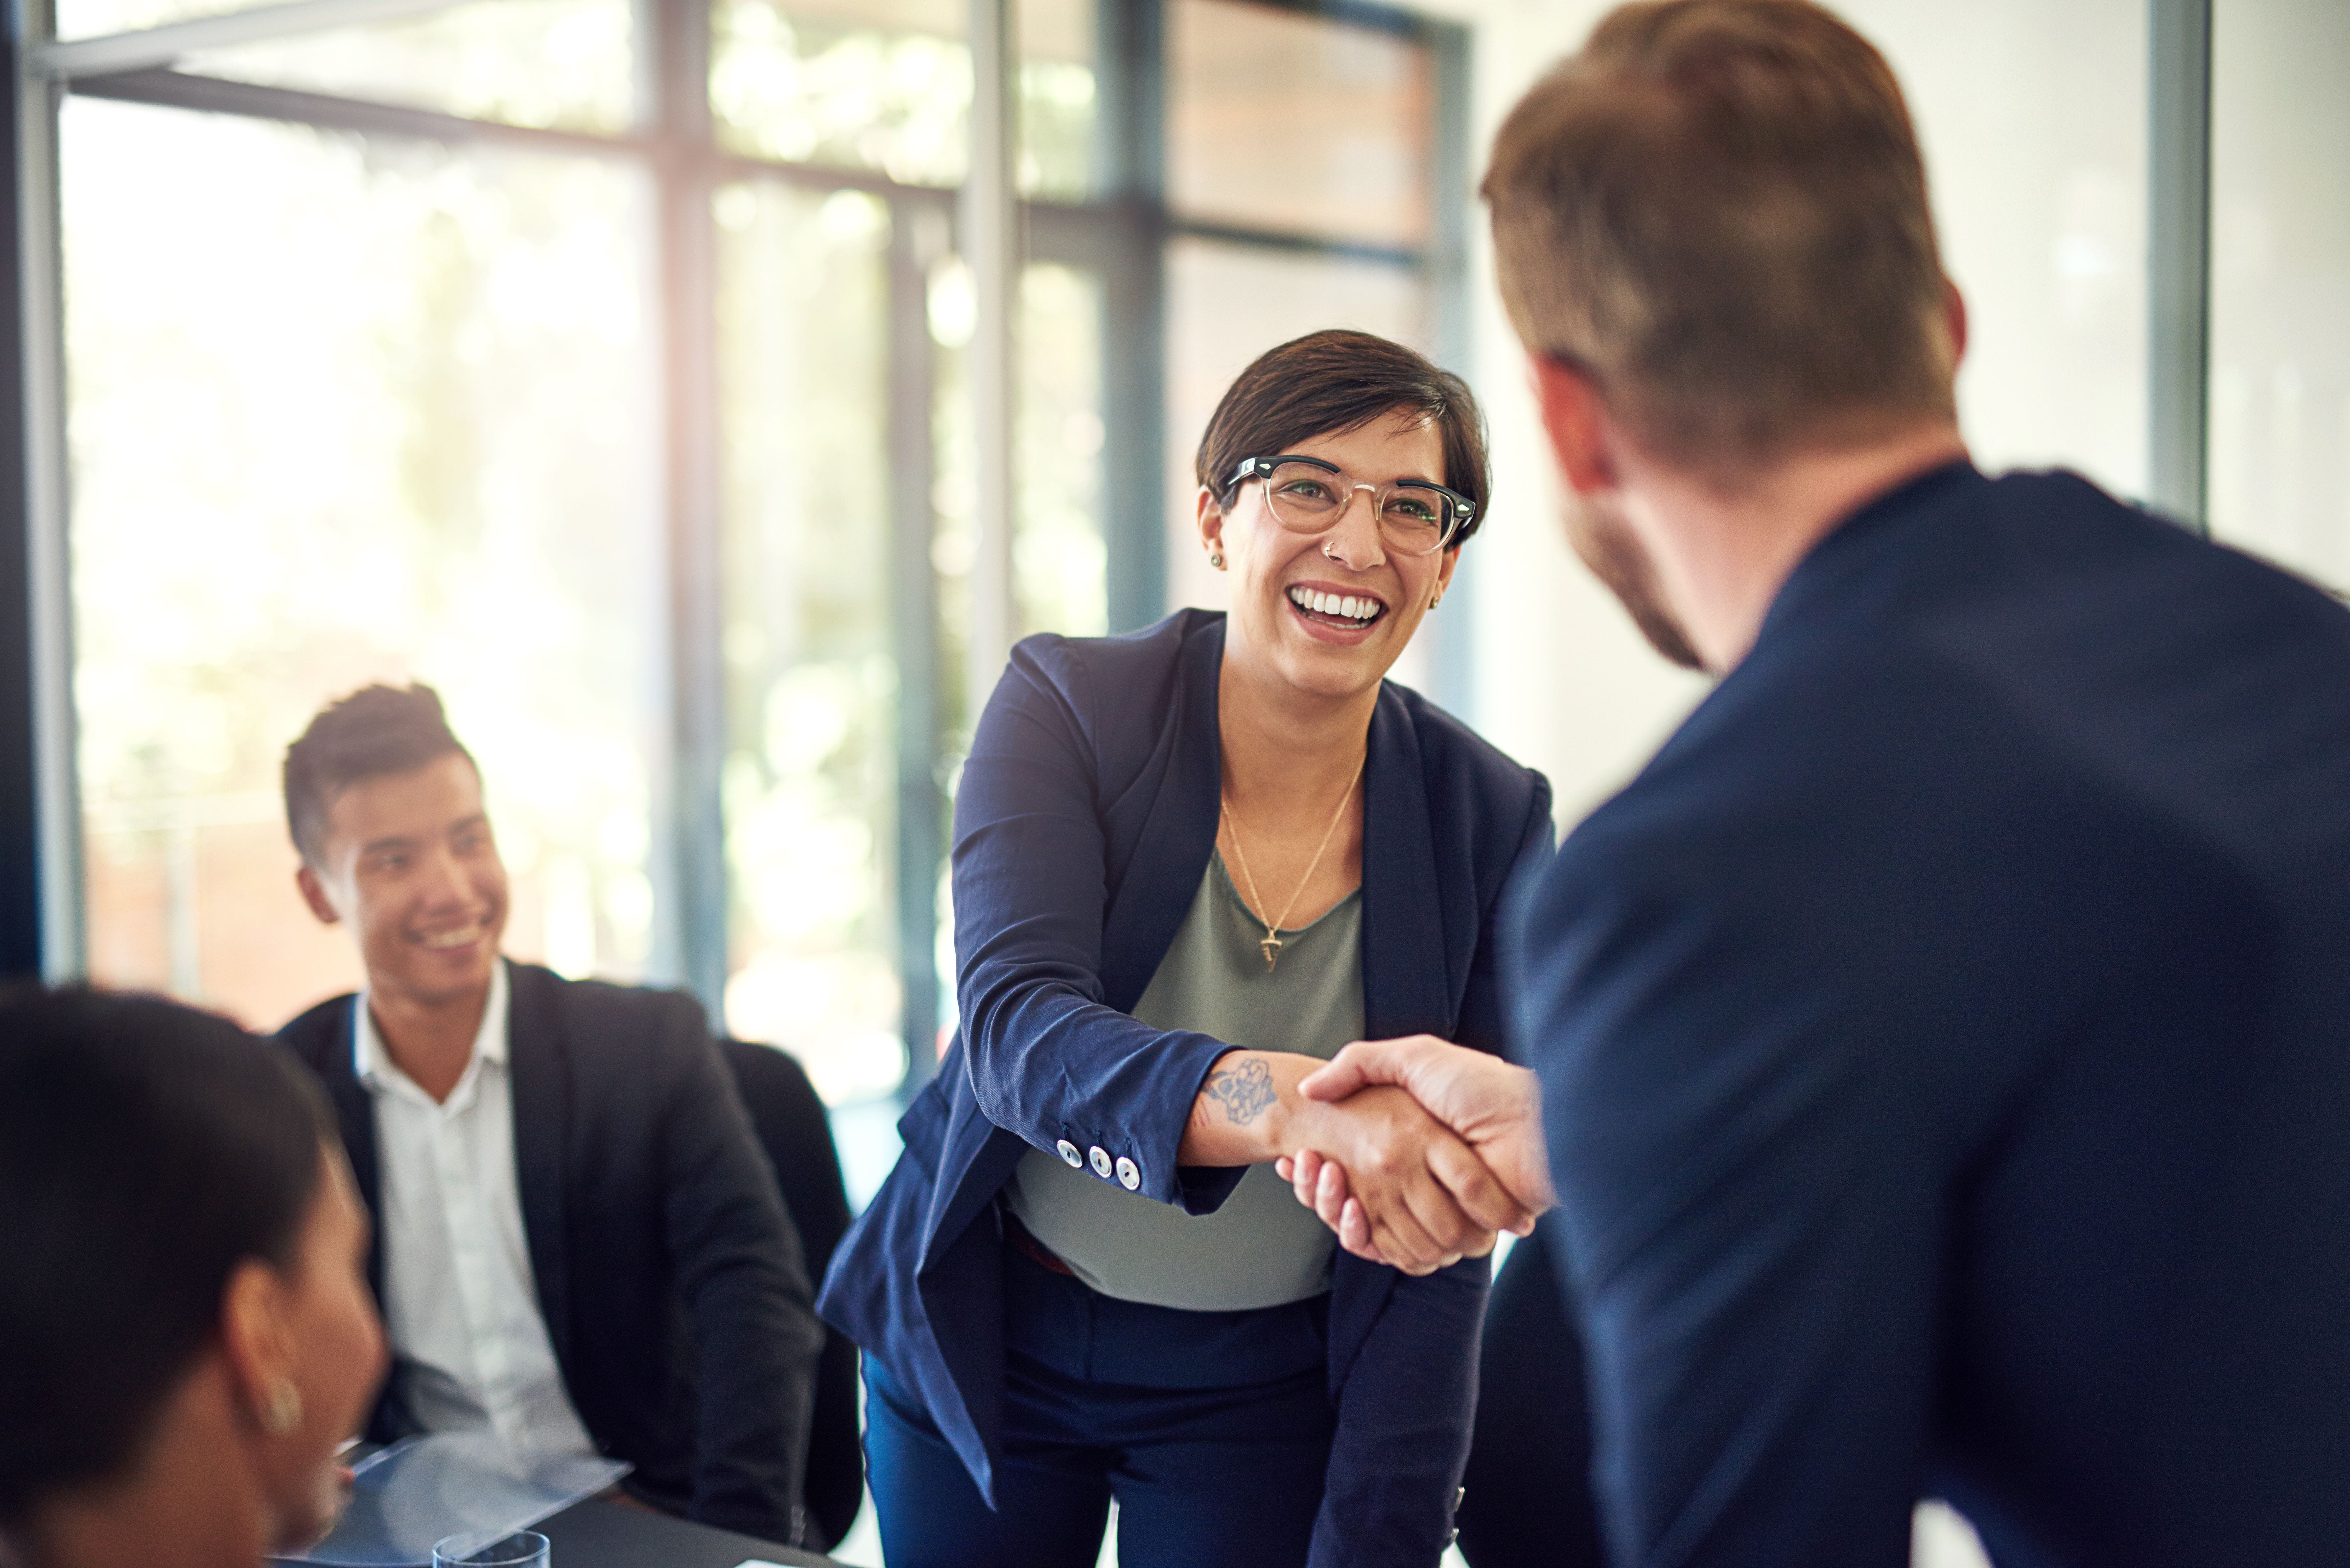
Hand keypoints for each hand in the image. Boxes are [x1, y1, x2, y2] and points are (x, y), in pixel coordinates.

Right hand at [1177, 1048, 1517, 1273]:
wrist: (1529, 1122)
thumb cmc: (1479, 1085)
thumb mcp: (1414, 1058)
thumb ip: (1361, 1064)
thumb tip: (1310, 1089)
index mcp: (1409, 1145)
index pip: (1349, 1167)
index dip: (1316, 1167)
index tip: (1290, 1157)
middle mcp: (1419, 1179)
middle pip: (1349, 1197)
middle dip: (1315, 1186)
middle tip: (1293, 1166)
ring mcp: (1434, 1208)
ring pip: (1364, 1225)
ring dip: (1331, 1206)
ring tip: (1313, 1180)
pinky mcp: (1448, 1233)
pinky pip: (1394, 1250)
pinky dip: (1361, 1237)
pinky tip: (1344, 1211)